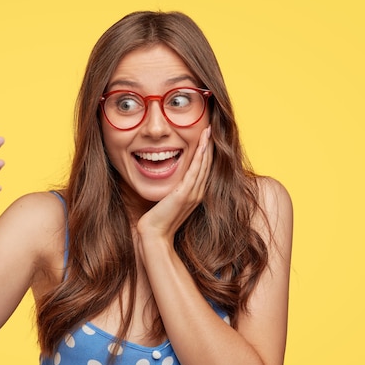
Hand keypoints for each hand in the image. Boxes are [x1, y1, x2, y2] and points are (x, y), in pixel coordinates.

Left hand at [136, 126, 212, 241]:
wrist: (155, 234)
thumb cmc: (158, 219)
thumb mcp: (168, 201)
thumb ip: (173, 191)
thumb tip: (171, 182)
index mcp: (194, 194)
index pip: (204, 169)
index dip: (206, 153)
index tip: (206, 138)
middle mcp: (197, 193)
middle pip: (207, 165)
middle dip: (209, 146)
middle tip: (210, 129)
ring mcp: (192, 193)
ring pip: (204, 166)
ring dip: (207, 147)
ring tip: (208, 132)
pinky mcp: (185, 194)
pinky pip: (195, 171)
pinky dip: (200, 157)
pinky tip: (202, 146)